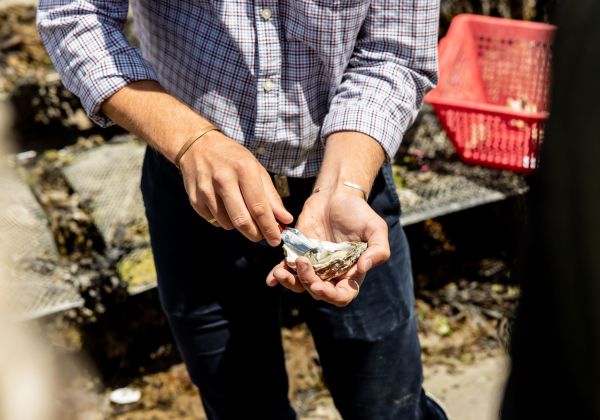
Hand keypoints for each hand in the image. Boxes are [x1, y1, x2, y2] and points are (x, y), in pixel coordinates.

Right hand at [179, 131, 292, 245]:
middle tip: (262, 237)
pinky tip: (224, 206)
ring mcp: (206, 190)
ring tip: (240, 210)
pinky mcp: (195, 199)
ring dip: (238, 225)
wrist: (198, 147)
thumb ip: (271, 196)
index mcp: (244, 170)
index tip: (276, 240)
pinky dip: (223, 220)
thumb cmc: (233, 158)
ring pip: (227, 224)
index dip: (269, 228)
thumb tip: (285, 219)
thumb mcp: (256, 169)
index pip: (259, 208)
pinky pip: (214, 221)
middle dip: (255, 234)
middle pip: (242, 220)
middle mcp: (223, 179)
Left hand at [266, 188, 389, 305]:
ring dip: (289, 282)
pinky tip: (271, 277)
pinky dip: (278, 274)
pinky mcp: (298, 252)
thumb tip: (364, 268)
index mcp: (350, 272)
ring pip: (299, 284)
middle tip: (302, 263)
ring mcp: (313, 264)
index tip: (320, 287)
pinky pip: (287, 268)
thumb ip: (378, 250)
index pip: (342, 295)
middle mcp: (331, 272)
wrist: (336, 194)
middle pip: (317, 291)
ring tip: (280, 272)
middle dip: (308, 283)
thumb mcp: (376, 228)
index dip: (331, 296)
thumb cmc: (359, 212)